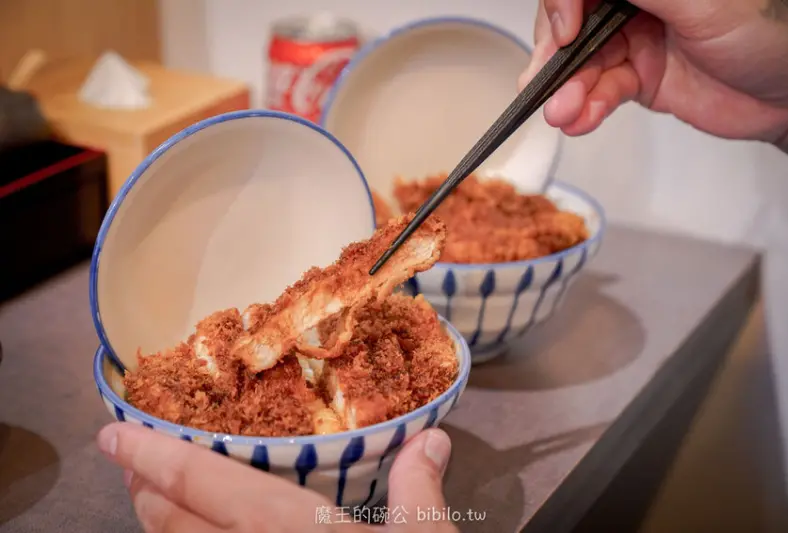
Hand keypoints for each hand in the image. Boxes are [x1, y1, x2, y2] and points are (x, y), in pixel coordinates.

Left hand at [97, 423, 457, 531]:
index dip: (152, 457)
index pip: (204, 484)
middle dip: (145, 490)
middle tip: (133, 464)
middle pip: (174, 525)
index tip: (114, 434)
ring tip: (153, 503)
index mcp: (293, 532)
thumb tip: (430, 438)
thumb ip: (418, 489)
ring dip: (159, 528)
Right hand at [520, 0, 787, 143]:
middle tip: (545, 82)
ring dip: (566, 90)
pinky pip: (598, 92)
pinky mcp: (636, 79)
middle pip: (570, 24)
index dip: (562, 6)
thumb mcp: (700, 2)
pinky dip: (585, 108)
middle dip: (554, 57)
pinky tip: (579, 119)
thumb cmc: (764, 33)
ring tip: (561, 113)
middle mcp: (632, 5)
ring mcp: (632, 41)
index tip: (564, 33)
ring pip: (580, 63)